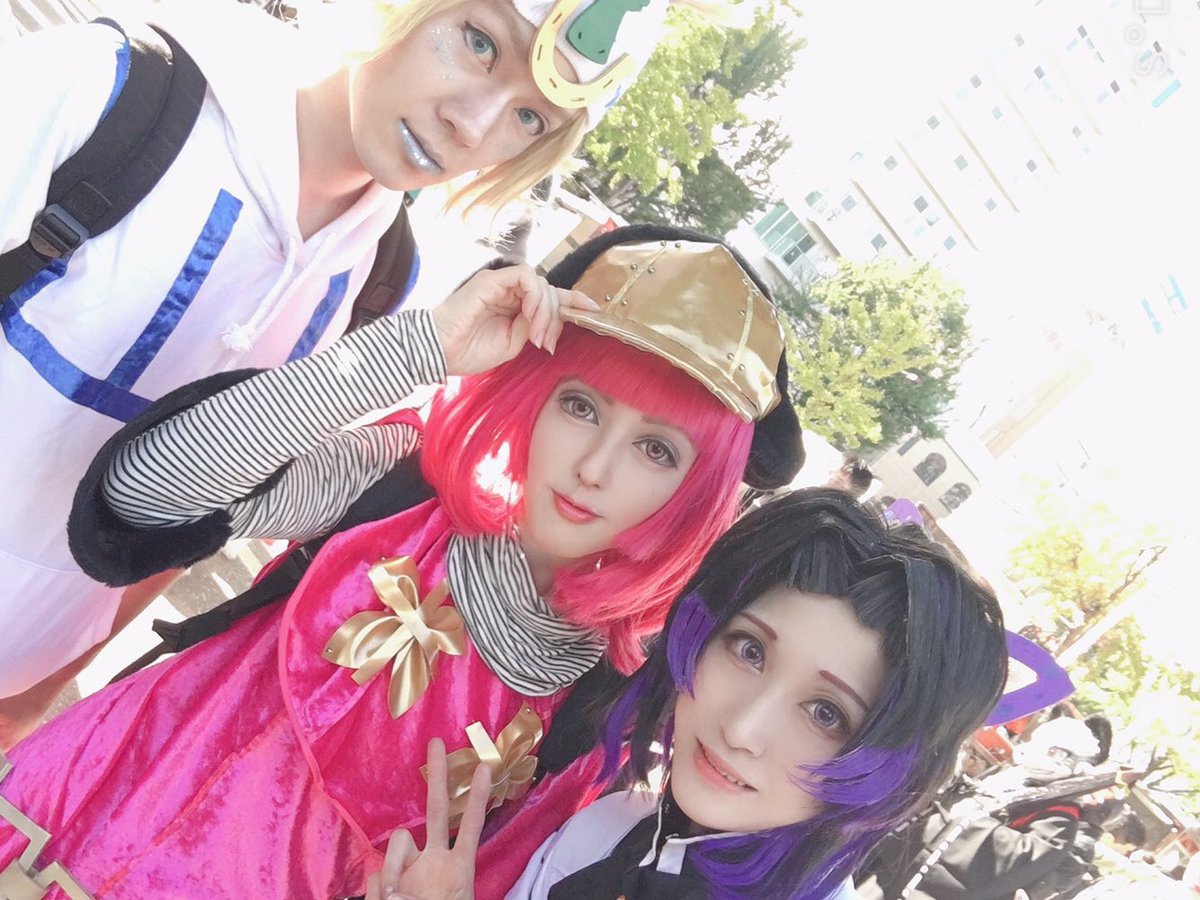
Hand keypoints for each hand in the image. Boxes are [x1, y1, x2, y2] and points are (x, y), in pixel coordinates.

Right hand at [365, 738, 491, 899]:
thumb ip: (415, 890)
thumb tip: (392, 889)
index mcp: (457, 869)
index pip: (471, 827)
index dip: (478, 799)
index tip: (486, 767)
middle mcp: (432, 861)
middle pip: (437, 810)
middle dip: (438, 776)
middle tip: (437, 742)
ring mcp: (407, 870)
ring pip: (396, 844)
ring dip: (393, 869)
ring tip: (399, 898)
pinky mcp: (384, 884)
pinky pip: (376, 875)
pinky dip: (378, 888)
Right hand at [431, 264, 598, 375]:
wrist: (440, 352)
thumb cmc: (469, 351)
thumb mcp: (512, 344)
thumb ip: (532, 328)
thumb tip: (552, 321)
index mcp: (513, 306)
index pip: (549, 296)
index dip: (572, 300)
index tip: (594, 309)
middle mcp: (508, 291)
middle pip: (549, 291)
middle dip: (555, 317)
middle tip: (546, 342)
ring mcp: (500, 283)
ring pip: (540, 283)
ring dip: (546, 310)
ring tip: (537, 334)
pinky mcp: (492, 280)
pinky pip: (525, 278)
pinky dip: (535, 296)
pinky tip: (530, 315)